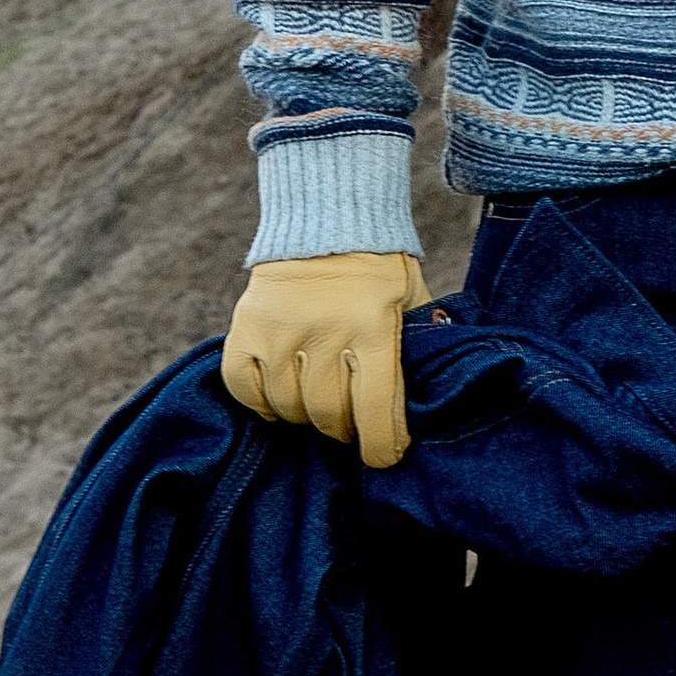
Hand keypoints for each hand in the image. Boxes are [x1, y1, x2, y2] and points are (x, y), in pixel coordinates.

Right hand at [223, 250, 428, 467]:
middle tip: (350, 426)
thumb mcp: (412, 299)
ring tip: (318, 407)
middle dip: (344, 431)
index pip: (377, 409)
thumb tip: (432, 399)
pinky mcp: (248, 326)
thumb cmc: (380, 268)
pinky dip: (261, 403)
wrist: (328, 217)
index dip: (381, 446)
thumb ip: (419, 345)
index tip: (383, 458)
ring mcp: (282, 329)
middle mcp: (326, 330)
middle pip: (329, 414)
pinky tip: (279, 399)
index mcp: (375, 326)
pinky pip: (244, 388)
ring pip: (288, 406)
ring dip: (305, 417)